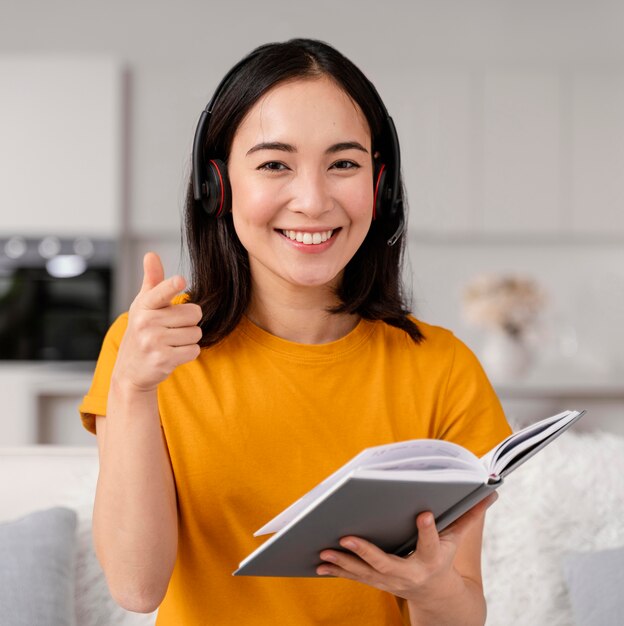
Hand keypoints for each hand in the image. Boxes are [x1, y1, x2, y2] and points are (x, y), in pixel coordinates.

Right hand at [112, 252, 202, 392]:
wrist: (130, 371)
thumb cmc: (141, 332)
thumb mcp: (143, 305)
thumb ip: (152, 281)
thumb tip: (151, 254)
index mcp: (144, 305)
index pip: (160, 292)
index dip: (171, 286)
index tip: (180, 280)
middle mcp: (147, 322)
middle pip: (194, 314)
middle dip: (189, 322)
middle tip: (173, 328)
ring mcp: (154, 342)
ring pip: (196, 333)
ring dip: (189, 339)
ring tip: (171, 342)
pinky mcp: (163, 359)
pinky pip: (194, 350)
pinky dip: (189, 353)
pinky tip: (173, 353)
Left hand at [316, 493, 497, 603]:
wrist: (434, 594)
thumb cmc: (442, 558)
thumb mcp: (457, 541)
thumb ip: (468, 516)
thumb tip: (491, 491)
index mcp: (431, 559)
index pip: (431, 543)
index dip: (429, 530)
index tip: (425, 514)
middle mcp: (408, 573)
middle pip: (385, 563)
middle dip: (365, 552)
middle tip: (346, 537)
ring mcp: (389, 581)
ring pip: (363, 573)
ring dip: (342, 563)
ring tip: (323, 551)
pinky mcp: (375, 582)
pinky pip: (354, 577)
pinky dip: (337, 570)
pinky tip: (319, 563)